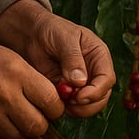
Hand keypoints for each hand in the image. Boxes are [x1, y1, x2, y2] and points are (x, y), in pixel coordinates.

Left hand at [0, 0, 115, 119]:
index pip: (107, 79)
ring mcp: (81, 84)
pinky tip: (53, 99)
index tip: (80, 97)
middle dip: (88, 104)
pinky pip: (71, 107)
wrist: (31, 35)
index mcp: (98, 56)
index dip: (97, 91)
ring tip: (60, 100)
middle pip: (101, 97)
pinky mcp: (67, 92)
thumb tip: (80, 82)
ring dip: (76, 109)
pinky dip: (64, 108)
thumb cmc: (50, 29)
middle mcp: (94, 72)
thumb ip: (72, 58)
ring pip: (88, 106)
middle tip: (69, 103)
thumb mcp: (63, 38)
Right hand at [0, 35, 66, 138]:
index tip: (51, 107)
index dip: (56, 108)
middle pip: (38, 126)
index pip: (52, 102)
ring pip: (19, 136)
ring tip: (16, 117)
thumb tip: (55, 102)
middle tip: (36, 115)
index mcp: (18, 74)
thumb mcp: (13, 58)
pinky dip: (2, 134)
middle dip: (41, 123)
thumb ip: (34, 80)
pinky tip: (0, 122)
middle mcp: (5, 95)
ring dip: (21, 129)